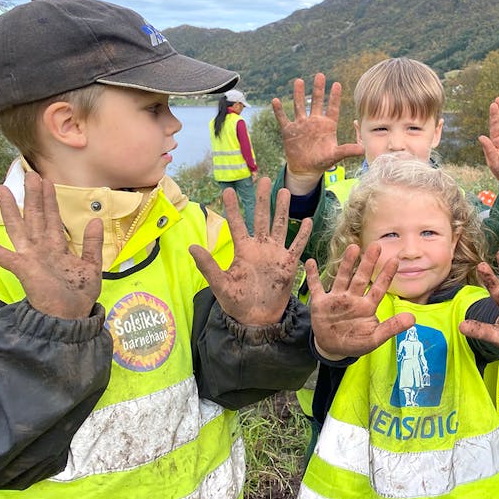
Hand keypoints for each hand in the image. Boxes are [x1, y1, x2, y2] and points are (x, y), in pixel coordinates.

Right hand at [0, 172, 103, 319]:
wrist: (70, 317)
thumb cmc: (79, 295)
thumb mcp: (92, 266)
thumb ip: (92, 244)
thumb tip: (95, 220)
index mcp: (58, 248)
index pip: (52, 218)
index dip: (49, 200)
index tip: (46, 181)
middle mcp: (41, 249)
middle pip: (36, 217)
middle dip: (33, 197)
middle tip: (30, 174)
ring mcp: (30, 257)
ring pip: (19, 227)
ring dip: (10, 208)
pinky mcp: (21, 268)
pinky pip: (0, 254)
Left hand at [189, 177, 311, 324]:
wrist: (257, 319)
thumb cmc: (236, 302)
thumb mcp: (220, 284)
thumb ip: (208, 266)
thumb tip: (192, 247)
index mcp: (242, 250)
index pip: (237, 224)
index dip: (233, 208)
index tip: (229, 191)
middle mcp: (259, 248)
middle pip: (261, 218)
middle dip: (262, 199)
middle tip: (263, 179)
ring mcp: (275, 254)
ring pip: (280, 226)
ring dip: (282, 209)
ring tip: (283, 191)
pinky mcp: (288, 264)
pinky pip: (296, 246)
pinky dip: (302, 234)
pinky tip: (306, 219)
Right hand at [271, 72, 363, 192]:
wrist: (306, 169)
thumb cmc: (323, 161)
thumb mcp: (336, 155)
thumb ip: (348, 150)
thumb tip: (364, 150)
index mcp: (327, 125)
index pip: (332, 108)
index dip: (334, 97)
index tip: (337, 84)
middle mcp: (314, 121)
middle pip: (316, 101)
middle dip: (318, 89)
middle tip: (320, 75)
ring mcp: (301, 125)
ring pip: (299, 106)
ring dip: (298, 94)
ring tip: (299, 81)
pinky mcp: (289, 130)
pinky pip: (282, 118)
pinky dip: (279, 111)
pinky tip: (275, 101)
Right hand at [306, 243, 415, 358]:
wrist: (332, 348)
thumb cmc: (355, 342)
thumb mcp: (375, 338)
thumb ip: (392, 328)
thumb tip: (413, 319)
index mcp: (367, 306)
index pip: (379, 288)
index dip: (386, 275)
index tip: (395, 260)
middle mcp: (353, 298)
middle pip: (362, 277)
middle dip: (368, 263)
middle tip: (376, 246)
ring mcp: (337, 299)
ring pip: (343, 277)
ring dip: (347, 264)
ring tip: (352, 247)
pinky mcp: (321, 303)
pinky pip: (316, 286)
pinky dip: (313, 275)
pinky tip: (310, 262)